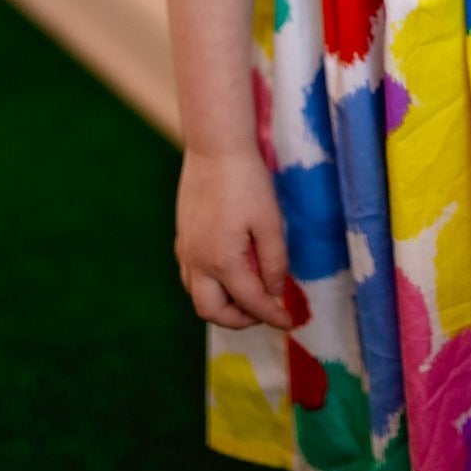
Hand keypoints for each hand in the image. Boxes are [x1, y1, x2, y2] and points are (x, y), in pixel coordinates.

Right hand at [174, 146, 292, 331]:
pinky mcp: (182, 236)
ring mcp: (186, 249)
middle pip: (211, 311)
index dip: (272, 315)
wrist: (214, 148)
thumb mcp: (270, 221)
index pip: (250, 301)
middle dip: (239, 319)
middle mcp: (197, 262)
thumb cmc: (247, 181)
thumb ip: (274, 261)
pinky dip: (209, 285)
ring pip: (197, 295)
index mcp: (221, 261)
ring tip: (248, 294)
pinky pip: (191, 275)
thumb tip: (275, 292)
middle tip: (264, 310)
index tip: (288, 322)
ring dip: (221, 304)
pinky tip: (227, 271)